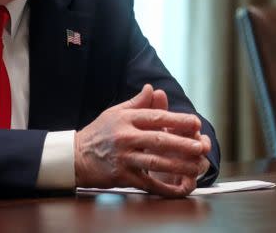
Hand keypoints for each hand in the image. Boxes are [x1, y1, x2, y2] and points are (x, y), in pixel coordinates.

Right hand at [74, 84, 207, 196]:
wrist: (75, 157)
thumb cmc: (98, 132)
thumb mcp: (115, 112)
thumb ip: (137, 102)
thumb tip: (153, 88)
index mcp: (126, 119)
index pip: (156, 117)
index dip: (177, 120)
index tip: (195, 122)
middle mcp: (125, 137)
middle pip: (159, 139)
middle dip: (182, 143)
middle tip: (200, 146)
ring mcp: (124, 157)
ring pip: (155, 161)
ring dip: (178, 165)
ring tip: (196, 166)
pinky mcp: (122, 176)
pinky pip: (147, 182)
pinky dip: (164, 187)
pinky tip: (178, 188)